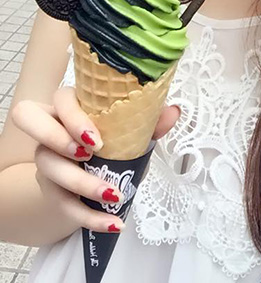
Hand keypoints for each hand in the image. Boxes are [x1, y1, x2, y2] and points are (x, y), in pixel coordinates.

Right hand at [12, 88, 179, 233]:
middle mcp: (51, 128)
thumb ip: (149, 123)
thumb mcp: (130, 136)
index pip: (60, 97)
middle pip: (28, 117)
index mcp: (71, 107)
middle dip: (55, 135)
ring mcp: (46, 159)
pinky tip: (113, 223)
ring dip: (82, 183)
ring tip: (113, 194)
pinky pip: (64, 204)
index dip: (72, 114)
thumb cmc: (111, 149)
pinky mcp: (51, 191)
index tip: (97, 137)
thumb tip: (173, 110)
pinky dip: (90, 217)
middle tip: (88, 153)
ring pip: (49, 166)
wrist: (91, 186)